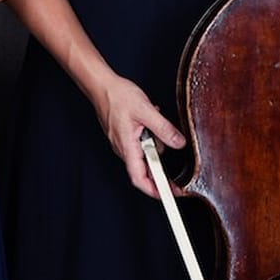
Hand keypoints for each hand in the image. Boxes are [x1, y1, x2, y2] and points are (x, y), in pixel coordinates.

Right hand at [91, 72, 185, 198]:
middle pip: (143, 169)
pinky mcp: (123, 135)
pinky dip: (149, 136)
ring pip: (143, 154)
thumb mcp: (146, 111)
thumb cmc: (117, 96)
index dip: (155, 190)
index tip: (170, 194)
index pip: (139, 178)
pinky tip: (152, 122)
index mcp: (127, 146)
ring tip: (159, 126)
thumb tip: (178, 143)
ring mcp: (122, 142)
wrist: (101, 85)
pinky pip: (140, 143)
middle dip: (160, 169)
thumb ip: (164, 129)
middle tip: (177, 174)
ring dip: (155, 144)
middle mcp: (123, 148)